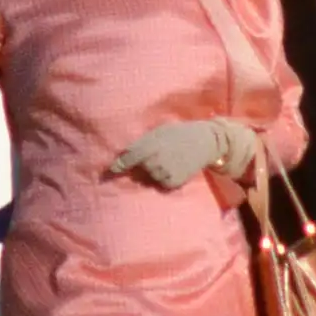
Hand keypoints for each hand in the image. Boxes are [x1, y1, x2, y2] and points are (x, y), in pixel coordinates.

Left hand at [108, 120, 258, 190]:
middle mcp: (154, 160)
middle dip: (143, 165)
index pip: (128, 158)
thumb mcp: (159, 131)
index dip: (118, 166)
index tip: (110, 172)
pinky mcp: (172, 182)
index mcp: (149, 145)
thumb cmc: (179, 133)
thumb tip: (125, 154)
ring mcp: (163, 172)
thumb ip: (142, 142)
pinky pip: (161, 184)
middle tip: (159, 155)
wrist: (205, 142)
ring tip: (170, 160)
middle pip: (139, 170)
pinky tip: (175, 168)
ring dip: (155, 172)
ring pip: (151, 177)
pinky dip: (165, 179)